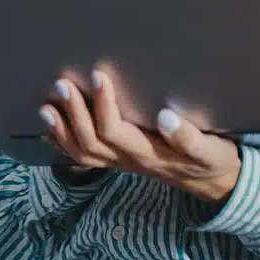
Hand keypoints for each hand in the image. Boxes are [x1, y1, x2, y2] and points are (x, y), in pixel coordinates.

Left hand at [40, 70, 241, 205]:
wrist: (213, 183)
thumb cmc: (212, 159)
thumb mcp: (210, 150)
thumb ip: (189, 137)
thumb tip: (165, 117)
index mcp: (149, 154)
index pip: (116, 131)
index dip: (102, 105)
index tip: (97, 76)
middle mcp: (130, 161)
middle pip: (91, 142)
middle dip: (74, 113)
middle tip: (62, 84)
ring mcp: (121, 163)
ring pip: (83, 153)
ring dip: (62, 130)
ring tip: (46, 107)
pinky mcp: (118, 161)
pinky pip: (84, 159)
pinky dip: (63, 144)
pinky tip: (49, 131)